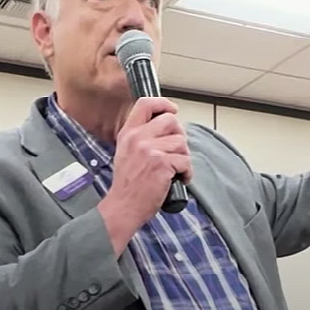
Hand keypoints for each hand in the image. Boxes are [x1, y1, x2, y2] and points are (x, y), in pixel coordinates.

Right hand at [99, 98, 191, 252]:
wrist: (123, 206)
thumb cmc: (127, 184)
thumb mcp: (126, 152)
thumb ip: (141, 137)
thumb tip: (167, 128)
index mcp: (128, 133)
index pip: (145, 104)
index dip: (163, 104)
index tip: (172, 110)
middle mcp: (138, 138)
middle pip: (170, 121)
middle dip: (179, 136)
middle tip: (177, 151)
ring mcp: (149, 150)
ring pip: (181, 142)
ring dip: (184, 157)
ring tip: (176, 169)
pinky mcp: (161, 163)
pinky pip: (185, 161)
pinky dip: (186, 172)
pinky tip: (179, 179)